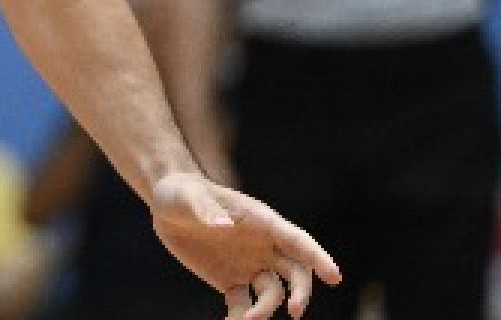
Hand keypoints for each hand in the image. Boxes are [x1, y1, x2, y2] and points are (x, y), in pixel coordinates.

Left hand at [150, 172, 340, 319]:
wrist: (166, 207)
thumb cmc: (183, 193)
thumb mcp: (191, 198)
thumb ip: (207, 210)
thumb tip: (223, 226)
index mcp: (262, 222)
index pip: (298, 241)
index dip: (318, 258)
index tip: (334, 277)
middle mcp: (264, 246)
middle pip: (296, 273)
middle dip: (300, 293)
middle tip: (295, 312)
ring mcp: (250, 265)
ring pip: (272, 294)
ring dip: (265, 310)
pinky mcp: (231, 281)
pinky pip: (243, 305)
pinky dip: (240, 318)